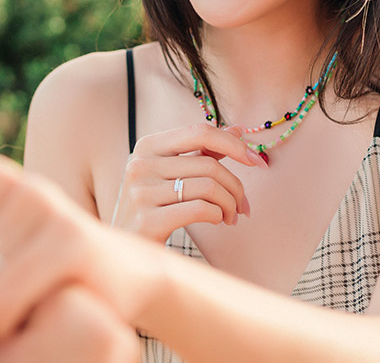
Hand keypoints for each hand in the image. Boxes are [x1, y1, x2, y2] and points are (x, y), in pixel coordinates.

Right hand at [112, 123, 264, 242]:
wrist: (123, 249)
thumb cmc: (153, 207)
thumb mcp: (171, 173)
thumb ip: (202, 151)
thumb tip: (238, 129)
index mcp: (147, 146)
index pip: (200, 132)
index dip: (233, 144)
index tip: (256, 160)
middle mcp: (140, 165)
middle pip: (209, 165)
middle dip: (236, 187)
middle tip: (242, 206)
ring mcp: (141, 193)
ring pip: (208, 188)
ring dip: (229, 204)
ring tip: (230, 217)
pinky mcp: (147, 221)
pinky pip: (200, 209)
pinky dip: (217, 215)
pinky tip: (216, 220)